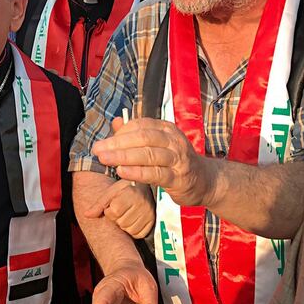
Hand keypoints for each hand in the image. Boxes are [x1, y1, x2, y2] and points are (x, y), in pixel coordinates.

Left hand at [84, 179, 154, 238]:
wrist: (143, 187)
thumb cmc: (125, 189)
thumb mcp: (110, 192)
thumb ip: (98, 204)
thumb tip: (87, 215)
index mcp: (130, 193)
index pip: (114, 212)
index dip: (110, 211)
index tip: (113, 205)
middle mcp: (142, 204)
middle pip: (122, 223)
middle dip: (117, 218)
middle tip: (121, 209)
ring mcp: (149, 213)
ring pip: (130, 230)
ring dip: (125, 224)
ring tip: (127, 213)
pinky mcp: (153, 221)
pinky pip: (139, 234)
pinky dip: (133, 229)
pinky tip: (133, 219)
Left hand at [91, 117, 213, 206]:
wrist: (205, 181)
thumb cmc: (175, 161)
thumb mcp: (158, 144)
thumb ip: (136, 134)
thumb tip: (116, 122)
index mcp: (166, 129)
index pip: (140, 125)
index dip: (120, 133)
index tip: (103, 142)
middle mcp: (173, 140)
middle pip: (142, 138)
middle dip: (117, 143)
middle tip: (98, 149)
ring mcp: (177, 159)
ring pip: (148, 154)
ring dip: (123, 156)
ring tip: (105, 159)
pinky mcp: (178, 178)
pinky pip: (155, 173)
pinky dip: (137, 172)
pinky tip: (122, 172)